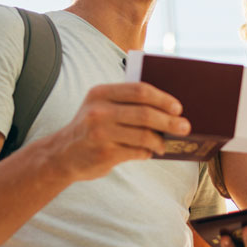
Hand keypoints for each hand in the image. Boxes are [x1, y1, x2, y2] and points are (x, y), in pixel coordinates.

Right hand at [50, 82, 188, 180]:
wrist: (61, 155)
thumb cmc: (90, 129)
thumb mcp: (100, 108)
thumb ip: (125, 104)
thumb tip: (167, 111)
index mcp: (100, 93)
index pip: (139, 90)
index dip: (162, 98)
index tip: (178, 107)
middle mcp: (99, 111)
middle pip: (145, 113)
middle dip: (169, 121)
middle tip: (185, 127)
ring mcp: (100, 133)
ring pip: (143, 135)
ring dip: (160, 141)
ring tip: (165, 144)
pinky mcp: (104, 153)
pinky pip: (136, 152)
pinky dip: (146, 152)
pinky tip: (148, 152)